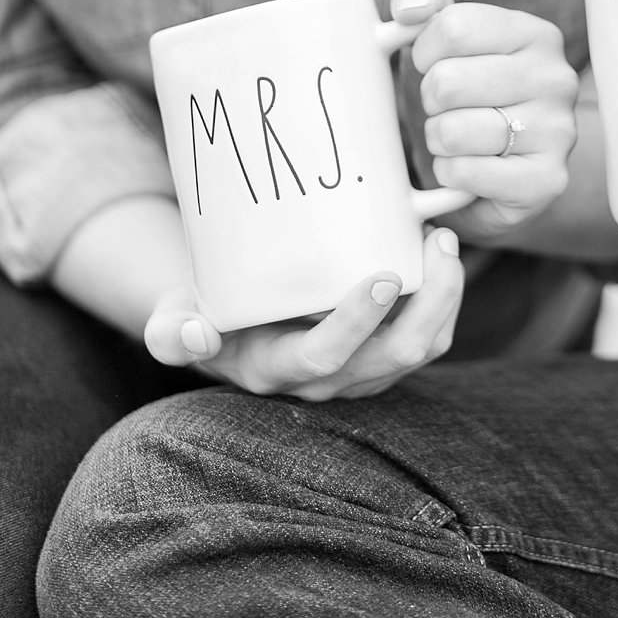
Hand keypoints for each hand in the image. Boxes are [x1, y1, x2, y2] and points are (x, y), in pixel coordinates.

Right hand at [143, 228, 463, 398]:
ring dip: (446, 295)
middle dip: (430, 300)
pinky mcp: (386, 353)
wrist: (231, 319)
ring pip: (424, 346)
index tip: (383, 276)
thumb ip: (171, 333)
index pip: (324, 356)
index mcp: (275, 369)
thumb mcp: (173, 318)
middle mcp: (327, 380)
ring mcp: (363, 371)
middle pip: (396, 355)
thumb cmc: (205, 310)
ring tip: (442, 237)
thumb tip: (197, 335)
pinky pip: (432, 336)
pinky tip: (440, 252)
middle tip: (436, 238)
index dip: (356, 323)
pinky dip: (445, 297)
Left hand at [393, 0, 578, 240]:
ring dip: (438, 142)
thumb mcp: (442, 36)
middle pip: (447, 82)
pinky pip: (465, 174)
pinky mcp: (547, 179)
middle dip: (430, 102)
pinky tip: (467, 169)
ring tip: (460, 141)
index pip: (451, 27)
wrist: (499, 170)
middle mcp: (557, 78)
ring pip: (452, 132)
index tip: (436, 66)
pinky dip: (451, 175)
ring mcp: (558, 131)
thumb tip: (410, 7)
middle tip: (449, 110)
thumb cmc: (466, 94)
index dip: (425, 53)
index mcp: (536, 34)